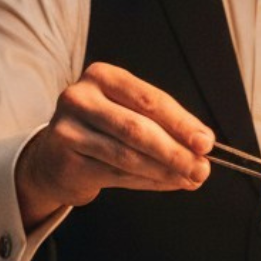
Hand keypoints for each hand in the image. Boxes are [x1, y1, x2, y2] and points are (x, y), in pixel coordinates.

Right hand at [14, 62, 211, 224]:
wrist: (54, 159)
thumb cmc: (101, 131)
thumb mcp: (128, 113)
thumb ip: (163, 125)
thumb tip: (202, 145)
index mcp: (102, 76)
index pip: (149, 99)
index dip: (181, 122)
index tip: (206, 142)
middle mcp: (80, 98)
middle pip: (138, 128)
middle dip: (175, 151)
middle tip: (202, 168)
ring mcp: (68, 130)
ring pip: (127, 155)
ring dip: (165, 171)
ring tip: (189, 178)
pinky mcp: (66, 161)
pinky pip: (116, 175)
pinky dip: (148, 182)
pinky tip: (168, 183)